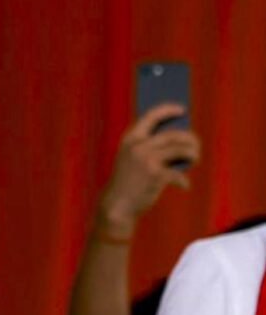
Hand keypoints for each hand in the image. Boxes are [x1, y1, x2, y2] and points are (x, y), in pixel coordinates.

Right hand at [98, 104, 200, 236]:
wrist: (117, 205)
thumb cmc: (127, 181)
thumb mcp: (130, 158)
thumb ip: (148, 146)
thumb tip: (180, 140)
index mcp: (130, 139)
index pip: (151, 116)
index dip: (168, 109)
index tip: (183, 110)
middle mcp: (139, 146)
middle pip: (174, 135)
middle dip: (190, 139)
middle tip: (196, 146)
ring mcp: (147, 160)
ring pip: (181, 150)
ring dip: (193, 154)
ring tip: (195, 159)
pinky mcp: (156, 175)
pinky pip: (179, 173)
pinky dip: (184, 181)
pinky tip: (184, 186)